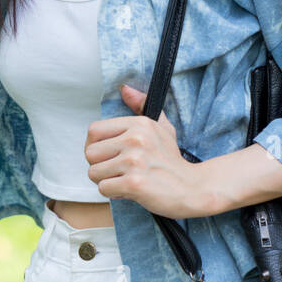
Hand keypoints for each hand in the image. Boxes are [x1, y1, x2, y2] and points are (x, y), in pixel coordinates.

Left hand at [84, 84, 214, 219]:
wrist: (192, 188)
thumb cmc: (172, 160)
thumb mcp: (162, 127)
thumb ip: (142, 106)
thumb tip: (124, 88)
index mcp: (139, 123)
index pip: (94, 130)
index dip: (96, 145)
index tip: (109, 154)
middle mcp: (136, 139)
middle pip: (90, 153)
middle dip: (100, 166)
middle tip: (119, 170)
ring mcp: (134, 161)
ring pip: (94, 172)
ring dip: (106, 181)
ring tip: (126, 179)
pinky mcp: (134, 183)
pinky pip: (103, 188)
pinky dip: (114, 193)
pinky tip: (130, 190)